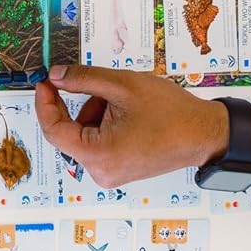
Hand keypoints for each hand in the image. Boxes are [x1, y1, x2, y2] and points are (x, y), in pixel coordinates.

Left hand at [33, 65, 228, 188]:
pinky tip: (128, 113)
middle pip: (70, 132)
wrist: (205, 133)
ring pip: (84, 134)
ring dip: (95, 112)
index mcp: (98, 155)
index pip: (54, 130)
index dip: (45, 104)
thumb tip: (55, 77)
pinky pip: (97, 143)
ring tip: (123, 100)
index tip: (45, 82)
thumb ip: (82, 79)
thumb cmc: (170, 113)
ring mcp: (110, 173)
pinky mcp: (119, 169)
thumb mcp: (122, 86)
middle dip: (81, 104)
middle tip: (99, 85)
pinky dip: (104, 123)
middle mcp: (101, 171)